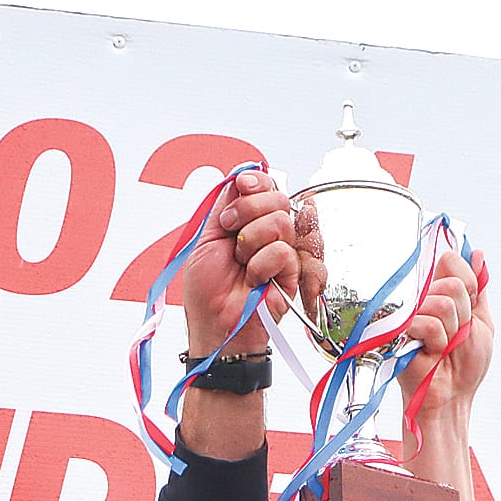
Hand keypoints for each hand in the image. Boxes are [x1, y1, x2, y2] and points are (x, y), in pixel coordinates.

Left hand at [182, 169, 299, 359]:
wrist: (216, 325)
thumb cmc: (207, 292)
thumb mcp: (206, 238)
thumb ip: (224, 205)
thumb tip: (241, 176)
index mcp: (249, 222)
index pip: (265, 187)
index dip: (256, 183)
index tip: (242, 188)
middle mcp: (268, 234)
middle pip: (278, 197)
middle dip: (249, 210)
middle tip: (231, 233)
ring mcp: (282, 253)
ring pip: (281, 221)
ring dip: (252, 240)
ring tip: (241, 262)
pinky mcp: (293, 273)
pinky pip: (283, 251)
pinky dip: (261, 264)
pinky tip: (254, 280)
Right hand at [396, 247, 492, 422]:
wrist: (451, 396)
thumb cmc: (465, 366)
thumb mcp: (481, 321)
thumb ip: (479, 287)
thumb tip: (478, 254)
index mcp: (441, 290)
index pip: (451, 260)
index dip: (468, 284)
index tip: (469, 309)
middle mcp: (423, 297)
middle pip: (451, 283)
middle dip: (463, 315)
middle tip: (455, 335)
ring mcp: (410, 313)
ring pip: (442, 303)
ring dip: (451, 332)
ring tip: (442, 347)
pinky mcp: (398, 330)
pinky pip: (427, 323)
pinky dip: (437, 342)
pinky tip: (430, 353)